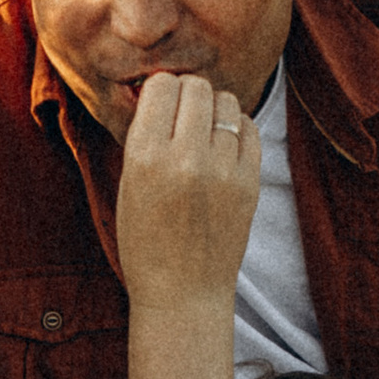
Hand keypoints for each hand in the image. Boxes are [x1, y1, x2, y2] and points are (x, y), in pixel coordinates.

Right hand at [110, 71, 261, 312]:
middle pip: (196, 87)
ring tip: (202, 131)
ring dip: (212, 109)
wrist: (183, 292)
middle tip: (182, 115)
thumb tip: (162, 88)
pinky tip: (223, 145)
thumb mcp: (128, 185)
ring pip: (225, 102)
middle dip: (187, 94)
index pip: (161, 86)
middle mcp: (186, 159)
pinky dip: (236, 128)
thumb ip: (143, 136)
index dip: (159, 90)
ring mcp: (223, 171)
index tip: (159, 104)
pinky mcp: (250, 182)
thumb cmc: (146, 241)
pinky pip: (248, 127)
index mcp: (145, 158)